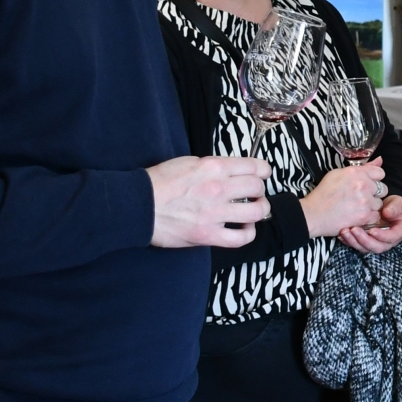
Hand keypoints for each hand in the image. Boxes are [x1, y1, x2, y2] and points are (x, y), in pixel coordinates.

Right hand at [148, 156, 272, 247]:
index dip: (263, 171)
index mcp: (214, 167)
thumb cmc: (159, 182)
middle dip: (259, 191)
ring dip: (259, 210)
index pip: (254, 167)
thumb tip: (231, 172)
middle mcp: (219, 188)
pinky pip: (241, 238)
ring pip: (257, 212)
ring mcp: (215, 213)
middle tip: (254, 194)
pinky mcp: (208, 235)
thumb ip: (213, 167)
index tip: (262, 175)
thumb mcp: (188, 162)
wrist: (138, 205)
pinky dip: (248, 234)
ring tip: (253, 211)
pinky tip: (244, 229)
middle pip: (258, 188)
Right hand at [302, 160, 385, 237]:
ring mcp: (365, 201)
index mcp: (356, 172)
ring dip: (371, 206)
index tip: (367, 185)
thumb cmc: (323, 194)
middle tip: (360, 198)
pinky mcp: (364, 216)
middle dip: (374, 194)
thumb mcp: (338, 174)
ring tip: (357, 208)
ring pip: (379, 203)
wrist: (313, 214)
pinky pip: (376, 215)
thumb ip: (362, 168)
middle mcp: (363, 185)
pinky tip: (358, 215)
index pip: (380, 173)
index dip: (374, 180)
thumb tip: (380, 160)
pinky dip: (368, 217)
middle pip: (382, 189)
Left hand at [339, 194, 401, 252]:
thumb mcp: (399, 204)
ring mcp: (376, 242)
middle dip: (365, 240)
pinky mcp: (366, 242)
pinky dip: (348, 241)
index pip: (391, 238)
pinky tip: (341, 233)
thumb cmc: (396, 206)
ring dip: (354, 241)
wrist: (389, 209)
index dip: (382, 236)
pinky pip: (357, 245)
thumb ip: (395, 208)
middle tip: (355, 230)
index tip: (372, 230)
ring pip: (365, 248)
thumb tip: (386, 213)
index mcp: (399, 232)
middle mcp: (388, 241)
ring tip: (345, 231)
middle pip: (377, 247)